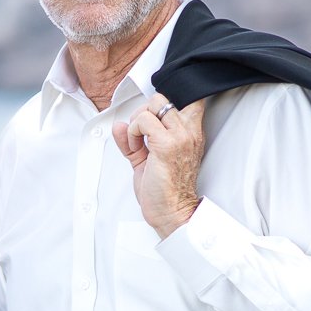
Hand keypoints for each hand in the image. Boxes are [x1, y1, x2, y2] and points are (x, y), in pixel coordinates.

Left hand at [112, 93, 206, 237]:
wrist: (172, 213)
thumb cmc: (166, 192)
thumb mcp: (148, 160)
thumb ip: (134, 141)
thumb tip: (119, 125)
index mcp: (190, 133)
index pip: (186, 98)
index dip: (162, 103)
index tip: (149, 118)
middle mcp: (189, 132)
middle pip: (163, 97)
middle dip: (144, 110)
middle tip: (140, 132)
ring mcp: (180, 137)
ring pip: (154, 103)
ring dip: (138, 120)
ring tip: (137, 141)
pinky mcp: (167, 145)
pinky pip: (144, 121)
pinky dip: (133, 131)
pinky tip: (135, 147)